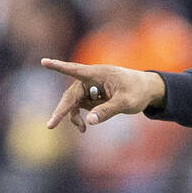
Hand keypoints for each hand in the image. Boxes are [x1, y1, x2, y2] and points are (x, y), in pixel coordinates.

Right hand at [41, 58, 165, 132]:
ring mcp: (89, 87)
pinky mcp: (91, 95)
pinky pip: (80, 106)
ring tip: (82, 130)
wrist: (147, 90)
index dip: (59, 67)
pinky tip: (84, 127)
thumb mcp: (125, 103)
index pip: (75, 70)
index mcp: (98, 74)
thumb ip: (107, 111)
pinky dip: (81, 116)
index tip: (44, 62)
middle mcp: (90, 79)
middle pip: (70, 94)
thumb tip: (89, 121)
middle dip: (61, 110)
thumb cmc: (138, 92)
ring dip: (73, 116)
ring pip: (74, 103)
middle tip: (50, 125)